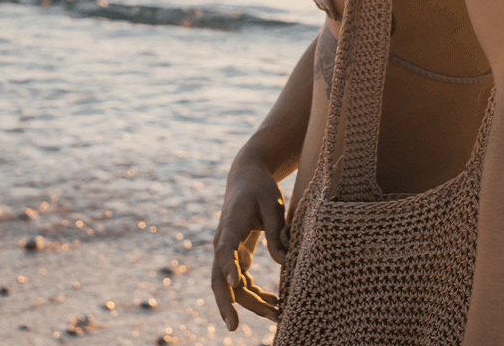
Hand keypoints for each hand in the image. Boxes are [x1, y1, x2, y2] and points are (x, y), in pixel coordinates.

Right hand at [211, 151, 288, 331]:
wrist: (247, 176)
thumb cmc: (260, 187)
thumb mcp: (272, 203)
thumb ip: (276, 231)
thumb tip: (284, 261)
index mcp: (230, 224)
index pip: (224, 248)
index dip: (228, 266)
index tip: (235, 284)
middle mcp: (223, 241)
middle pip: (219, 278)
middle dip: (226, 304)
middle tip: (234, 328)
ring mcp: (228, 251)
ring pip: (233, 286)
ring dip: (251, 303)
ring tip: (277, 316)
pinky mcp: (237, 255)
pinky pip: (242, 282)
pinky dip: (256, 295)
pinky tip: (275, 304)